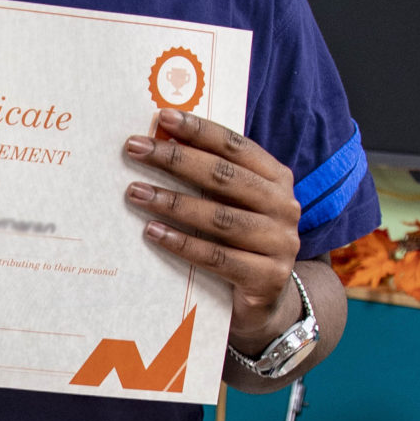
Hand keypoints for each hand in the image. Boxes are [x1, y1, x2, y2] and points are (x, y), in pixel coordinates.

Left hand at [123, 108, 300, 352]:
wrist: (265, 302)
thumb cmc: (238, 243)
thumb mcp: (231, 205)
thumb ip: (210, 179)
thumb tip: (159, 142)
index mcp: (276, 179)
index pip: (235, 146)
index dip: (199, 130)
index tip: (162, 118)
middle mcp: (284, 206)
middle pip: (224, 177)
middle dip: (176, 160)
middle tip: (135, 149)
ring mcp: (280, 243)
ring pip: (219, 217)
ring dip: (173, 202)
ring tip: (135, 191)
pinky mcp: (267, 277)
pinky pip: (217, 257)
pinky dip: (182, 243)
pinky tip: (152, 232)